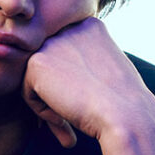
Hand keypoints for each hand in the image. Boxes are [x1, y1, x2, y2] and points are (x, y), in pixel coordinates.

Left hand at [22, 17, 154, 154]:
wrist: (127, 117)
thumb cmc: (124, 104)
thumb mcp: (108, 72)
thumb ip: (86, 66)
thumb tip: (61, 81)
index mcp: (91, 26)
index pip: (66, 56)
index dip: (72, 86)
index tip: (86, 108)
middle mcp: (71, 27)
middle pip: (50, 66)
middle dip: (57, 96)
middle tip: (70, 127)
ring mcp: (53, 42)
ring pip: (37, 79)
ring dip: (49, 106)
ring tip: (67, 129)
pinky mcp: (37, 62)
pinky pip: (27, 92)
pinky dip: (43, 111)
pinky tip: (64, 119)